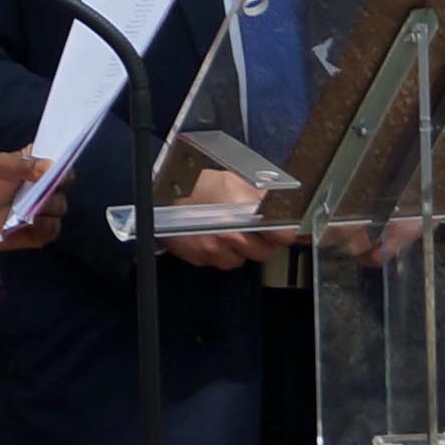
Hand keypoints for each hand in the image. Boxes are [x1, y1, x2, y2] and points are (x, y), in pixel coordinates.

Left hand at [0, 152, 65, 259]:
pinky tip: (30, 220)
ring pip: (60, 206)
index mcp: (34, 165)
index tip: (61, 162)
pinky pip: (52, 229)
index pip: (58, 159)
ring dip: (48, 204)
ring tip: (29, 204)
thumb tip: (51, 166)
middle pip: (63, 184)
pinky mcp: (37, 232)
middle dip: (56, 184)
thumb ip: (23, 164)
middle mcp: (42, 186)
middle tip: (43, 184)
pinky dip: (45, 224)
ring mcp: (41, 210)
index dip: (63, 159)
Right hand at [158, 166, 294, 271]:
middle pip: (263, 253)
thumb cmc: (193, 185)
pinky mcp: (201, 259)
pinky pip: (220, 262)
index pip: (282, 235)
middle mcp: (230, 236)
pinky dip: (221, 253)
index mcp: (243, 214)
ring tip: (229, 231)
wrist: (158, 198)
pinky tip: (214, 237)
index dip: (285, 233)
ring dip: (240, 250)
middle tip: (252, 227)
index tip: (284, 231)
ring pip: (241, 261)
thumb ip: (260, 195)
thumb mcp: (233, 181)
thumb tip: (283, 202)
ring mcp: (214, 250)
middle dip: (261, 242)